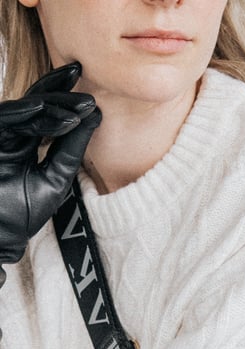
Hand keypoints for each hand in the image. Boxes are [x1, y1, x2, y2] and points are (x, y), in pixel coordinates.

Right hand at [0, 63, 100, 282]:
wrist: (1, 237)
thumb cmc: (23, 214)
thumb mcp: (56, 179)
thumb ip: (71, 149)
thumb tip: (96, 115)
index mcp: (26, 142)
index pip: (46, 113)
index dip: (64, 96)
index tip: (89, 87)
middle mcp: (10, 135)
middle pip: (33, 102)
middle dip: (57, 90)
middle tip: (80, 75)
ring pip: (22, 110)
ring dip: (48, 106)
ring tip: (76, 104)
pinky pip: (3, 120)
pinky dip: (20, 115)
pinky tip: (39, 110)